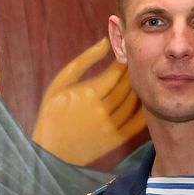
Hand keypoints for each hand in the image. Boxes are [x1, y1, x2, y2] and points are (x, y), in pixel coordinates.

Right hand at [31, 37, 145, 164]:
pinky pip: (137, 121)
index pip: (116, 71)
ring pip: (134, 101)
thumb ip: (84, 61)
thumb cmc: (52, 114)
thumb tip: (106, 41)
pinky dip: (142, 109)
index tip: (123, 57)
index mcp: (88, 93)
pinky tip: (140, 101)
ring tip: (134, 82)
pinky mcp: (116, 139)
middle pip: (127, 84)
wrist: (51, 153)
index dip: (123, 61)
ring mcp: (110, 126)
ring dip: (137, 89)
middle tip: (133, 67)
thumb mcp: (60, 84)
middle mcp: (101, 109)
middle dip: (131, 73)